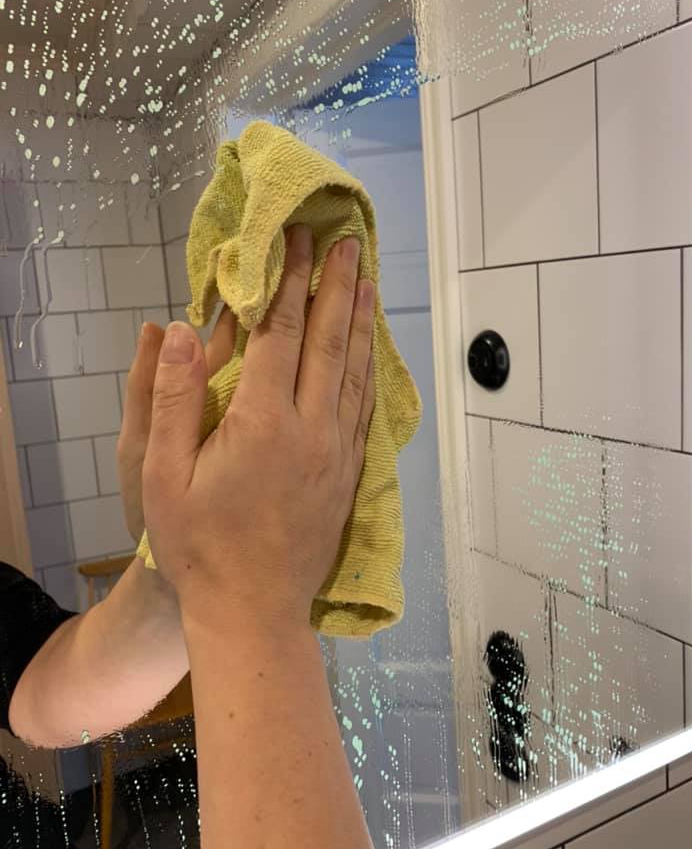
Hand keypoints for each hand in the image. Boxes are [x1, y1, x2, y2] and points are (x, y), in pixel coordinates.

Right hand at [141, 225, 375, 630]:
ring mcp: (337, 451)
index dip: (288, 280)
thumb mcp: (163, 475)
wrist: (252, 609)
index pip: (280, 333)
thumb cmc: (198, 545)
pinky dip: (368, 368)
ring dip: (360, 321)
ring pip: (355, 371)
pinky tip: (370, 351)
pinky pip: (364, 407)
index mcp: (262, 422)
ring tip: (367, 280)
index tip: (296, 238)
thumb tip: (182, 328)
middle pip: (328, 341)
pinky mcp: (349, 473)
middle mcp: (310, 428)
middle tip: (348, 241)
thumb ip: (173, 398)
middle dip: (336, 285)